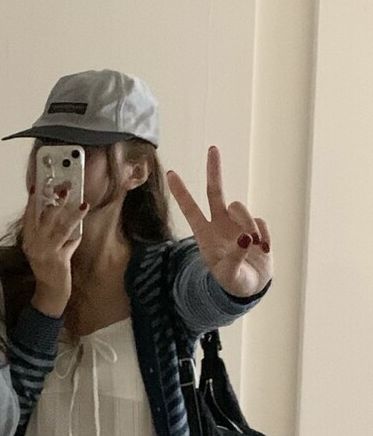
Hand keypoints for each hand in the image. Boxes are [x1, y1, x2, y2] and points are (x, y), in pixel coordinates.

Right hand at [22, 186, 88, 316]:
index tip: (37, 187)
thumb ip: (46, 232)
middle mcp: (34, 245)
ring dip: (73, 215)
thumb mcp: (41, 248)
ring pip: (61, 229)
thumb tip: (57, 212)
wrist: (50, 291)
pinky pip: (71, 243)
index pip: (28, 216)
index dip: (33, 201)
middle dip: (56, 203)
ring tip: (83, 205)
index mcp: (28, 240)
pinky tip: (81, 230)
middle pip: (45, 219)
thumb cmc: (46, 267)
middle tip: (65, 190)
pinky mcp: (59, 260)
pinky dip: (77, 237)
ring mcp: (46, 252)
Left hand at [166, 146, 271, 297]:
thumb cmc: (233, 282)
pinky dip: (263, 235)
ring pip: (241, 208)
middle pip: (215, 191)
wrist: (251, 287)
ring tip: (255, 246)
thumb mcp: (230, 275)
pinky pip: (260, 221)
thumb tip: (247, 238)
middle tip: (212, 149)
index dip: (181, 192)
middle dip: (214, 170)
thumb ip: (235, 257)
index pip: (190, 209)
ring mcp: (237, 224)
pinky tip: (263, 249)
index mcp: (205, 235)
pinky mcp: (256, 227)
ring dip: (249, 224)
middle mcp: (219, 224)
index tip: (170, 173)